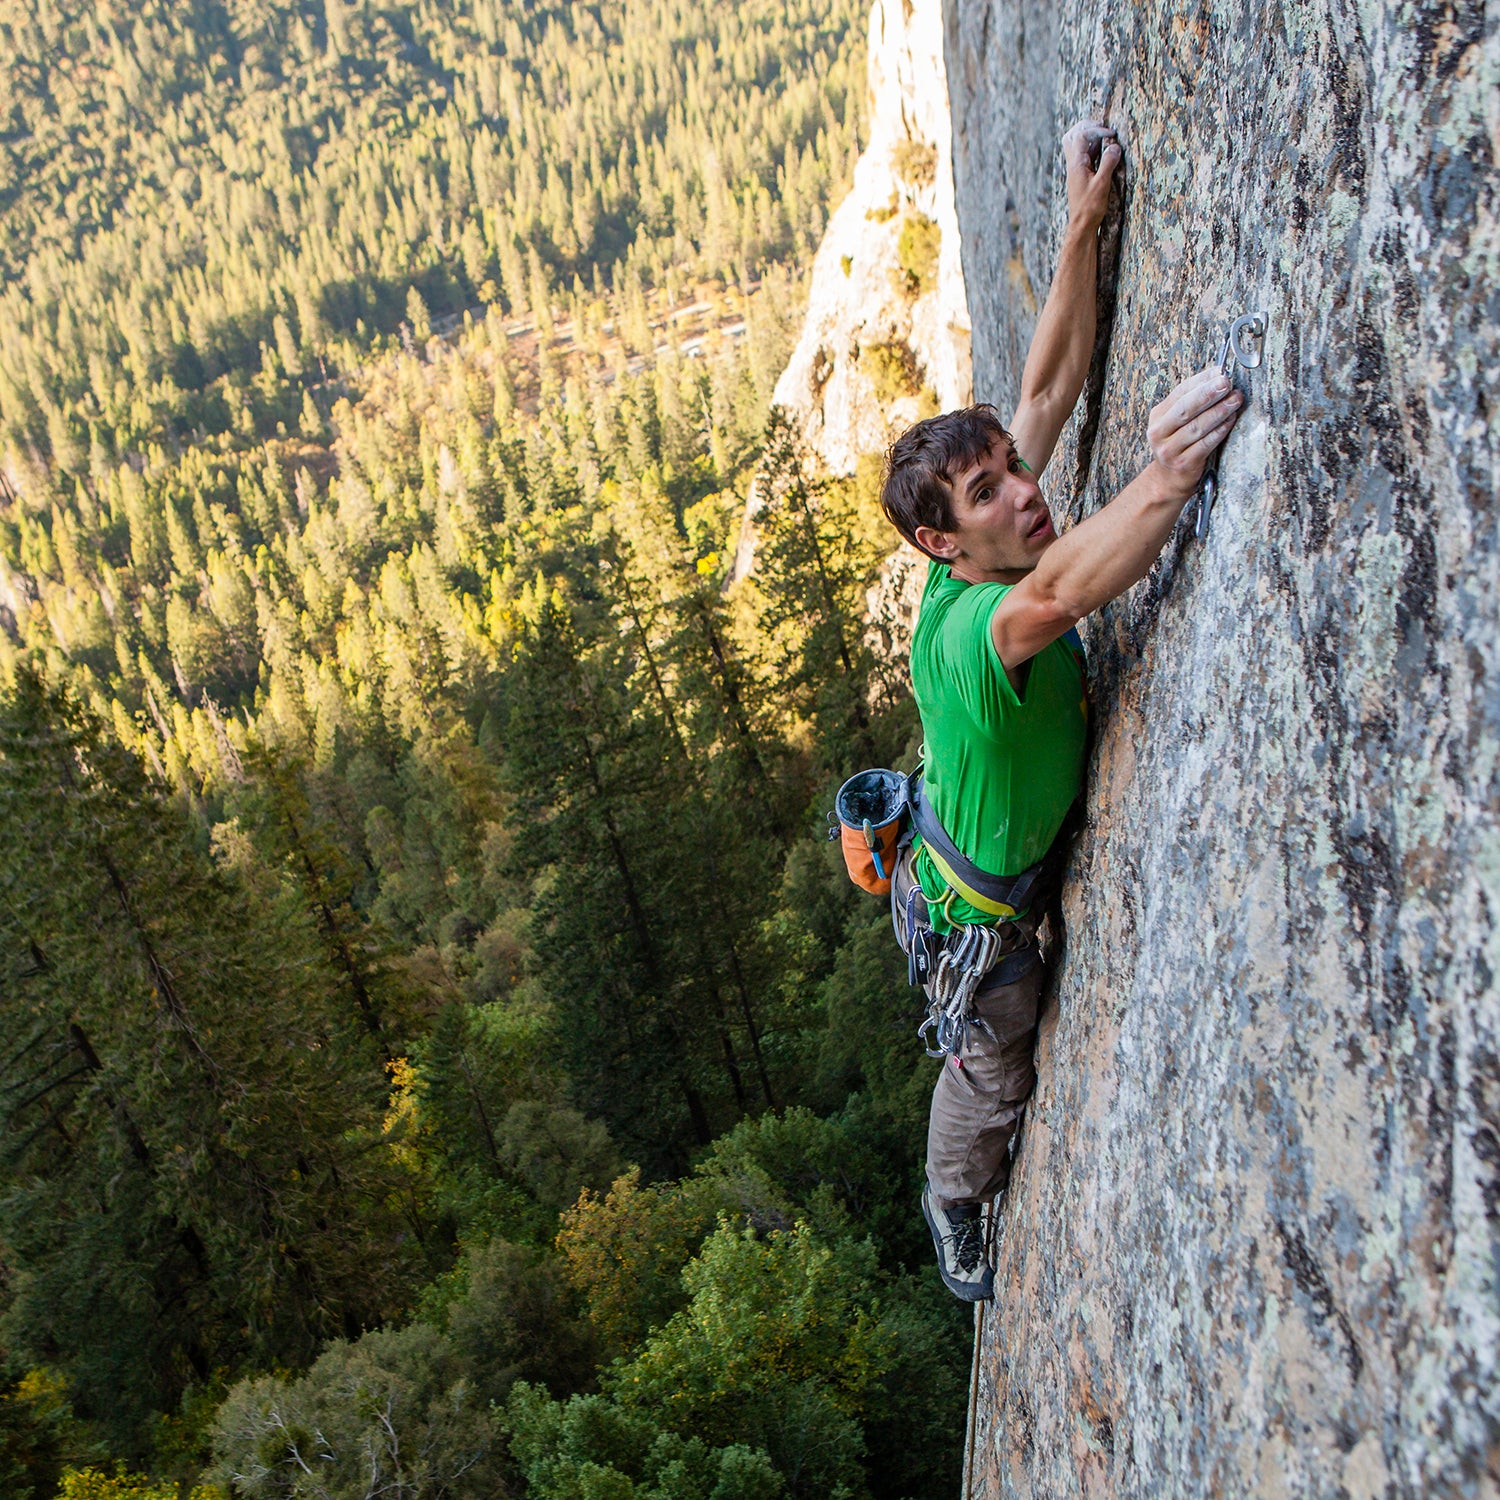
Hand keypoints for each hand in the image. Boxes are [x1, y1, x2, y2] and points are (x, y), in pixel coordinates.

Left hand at [1063, 120, 1121, 233]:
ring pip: (1075, 144)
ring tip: (1104, 136)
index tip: (1112, 134)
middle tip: (1102, 127)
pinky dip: (1092, 147)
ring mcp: (1075, 170)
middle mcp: (1073, 164)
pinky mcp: (1080, 176)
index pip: (1081, 135)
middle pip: (1072, 136)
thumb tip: (1115, 146)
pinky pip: (1083, 155)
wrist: (1081, 226)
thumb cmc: (1090, 208)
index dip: (1096, 129)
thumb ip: (1108, 162)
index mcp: (1076, 164)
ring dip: (1089, 136)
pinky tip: (1103, 149)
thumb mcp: (1102, 184)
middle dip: (1086, 127)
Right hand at [1146, 367, 1244, 497]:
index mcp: (1158, 417)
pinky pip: (1205, 444)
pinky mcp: (1184, 464)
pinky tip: (1230, 420)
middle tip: (1226, 383)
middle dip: (1208, 394)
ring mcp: (1170, 450)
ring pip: (1197, 426)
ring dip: (1219, 411)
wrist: (1169, 479)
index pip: (1180, 393)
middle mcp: (1159, 433)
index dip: (1201, 381)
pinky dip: (1220, 430)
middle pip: (1185, 409)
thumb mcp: (1176, 422)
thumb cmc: (1179, 444)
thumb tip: (1218, 376)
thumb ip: (1192, 402)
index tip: (1220, 371)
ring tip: (1235, 399)